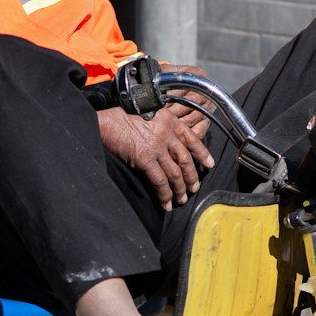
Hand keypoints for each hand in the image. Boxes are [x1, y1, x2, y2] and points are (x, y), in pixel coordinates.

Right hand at [96, 104, 214, 211]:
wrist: (106, 122)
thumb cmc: (122, 117)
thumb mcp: (148, 113)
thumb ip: (161, 126)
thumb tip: (167, 144)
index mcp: (169, 120)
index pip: (192, 139)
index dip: (202, 153)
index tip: (209, 164)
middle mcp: (167, 134)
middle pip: (186, 160)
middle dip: (192, 177)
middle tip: (194, 188)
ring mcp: (157, 147)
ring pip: (175, 173)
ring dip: (180, 189)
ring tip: (181, 199)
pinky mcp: (145, 159)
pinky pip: (160, 181)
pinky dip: (165, 195)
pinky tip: (166, 203)